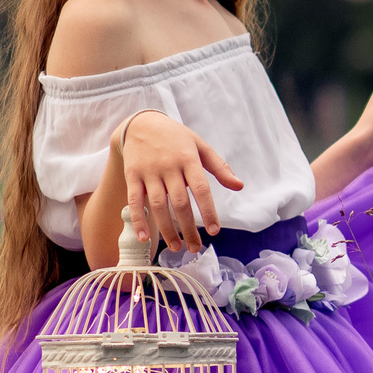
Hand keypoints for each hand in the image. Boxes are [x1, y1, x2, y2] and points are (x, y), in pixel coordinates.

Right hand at [118, 110, 244, 251]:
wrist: (141, 124)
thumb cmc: (176, 138)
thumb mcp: (200, 146)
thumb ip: (219, 167)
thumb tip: (239, 186)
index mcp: (189, 159)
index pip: (201, 189)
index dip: (208, 211)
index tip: (214, 231)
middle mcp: (169, 166)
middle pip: (180, 202)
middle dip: (188, 228)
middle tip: (195, 248)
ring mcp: (149, 172)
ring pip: (158, 205)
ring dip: (167, 229)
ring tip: (176, 248)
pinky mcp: (132, 175)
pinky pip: (135, 201)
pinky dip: (139, 220)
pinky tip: (144, 237)